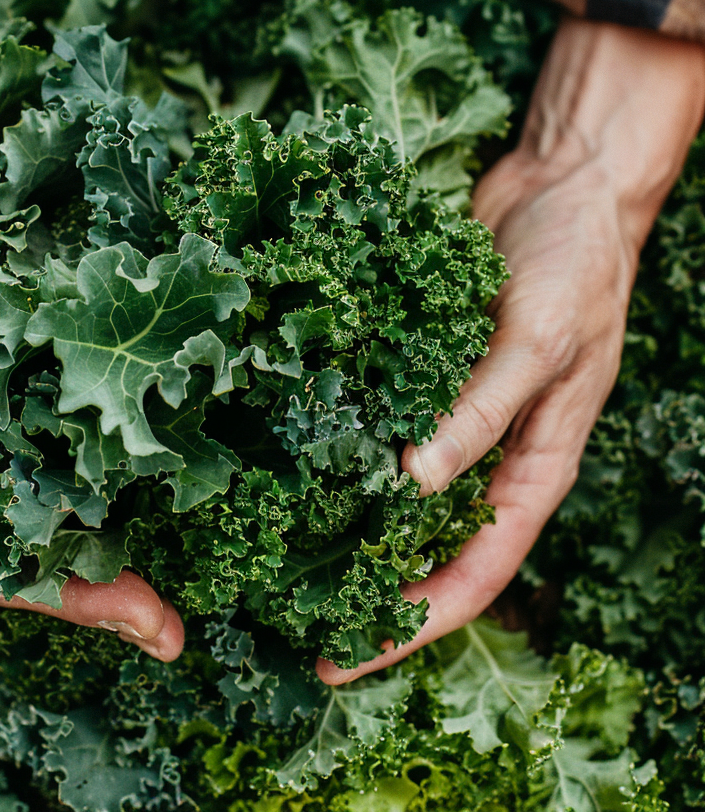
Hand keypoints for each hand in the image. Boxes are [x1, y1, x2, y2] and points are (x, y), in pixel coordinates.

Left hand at [318, 16, 704, 684]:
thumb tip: (414, 486)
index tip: (342, 656)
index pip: (473, 574)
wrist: (563, 188)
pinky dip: (337, 433)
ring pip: (388, 484)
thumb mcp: (539, 343)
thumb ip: (482, 412)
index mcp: (532, 468)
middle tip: (283, 606)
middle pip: (420, 542)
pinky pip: (374, 414)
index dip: (411, 625)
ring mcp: (446, 410)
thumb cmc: (577, 268)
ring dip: (339, 513)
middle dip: (361, 582)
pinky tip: (283, 442)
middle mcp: (485, 451)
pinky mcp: (417, 367)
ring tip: (267, 540)